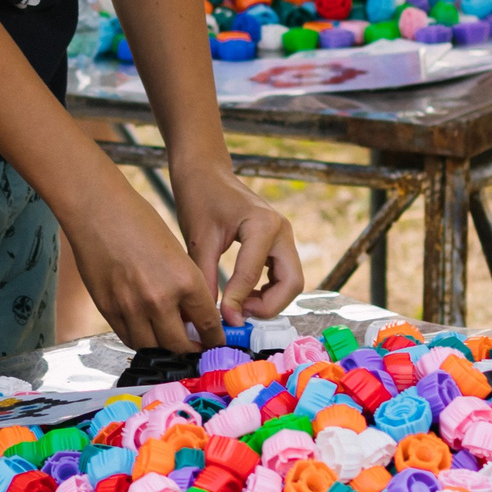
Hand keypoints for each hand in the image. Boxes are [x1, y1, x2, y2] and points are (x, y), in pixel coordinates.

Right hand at [62, 184, 223, 349]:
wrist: (98, 210)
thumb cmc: (138, 222)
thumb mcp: (176, 253)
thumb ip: (185, 287)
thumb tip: (191, 318)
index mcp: (185, 280)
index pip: (207, 325)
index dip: (214, 339)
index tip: (215, 342)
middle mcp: (159, 299)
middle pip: (181, 346)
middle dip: (191, 350)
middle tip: (194, 349)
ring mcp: (131, 308)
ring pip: (153, 349)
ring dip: (164, 350)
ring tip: (169, 345)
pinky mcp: (108, 310)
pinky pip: (128, 338)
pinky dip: (140, 340)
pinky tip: (146, 333)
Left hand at [173, 164, 303, 323]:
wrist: (205, 172)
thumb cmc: (199, 197)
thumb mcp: (199, 239)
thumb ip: (206, 277)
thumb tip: (209, 315)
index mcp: (263, 225)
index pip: (252, 275)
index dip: (237, 302)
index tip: (222, 319)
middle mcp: (281, 230)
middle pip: (292, 283)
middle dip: (269, 306)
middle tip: (239, 316)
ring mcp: (283, 236)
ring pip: (291, 281)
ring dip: (270, 300)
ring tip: (239, 307)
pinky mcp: (278, 242)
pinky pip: (283, 274)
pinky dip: (269, 290)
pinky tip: (244, 296)